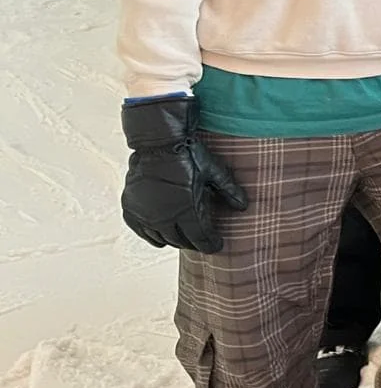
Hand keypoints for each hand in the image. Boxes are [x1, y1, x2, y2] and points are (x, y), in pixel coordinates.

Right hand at [120, 96, 247, 252]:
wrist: (157, 142)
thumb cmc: (187, 154)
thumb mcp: (213, 171)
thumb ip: (229, 190)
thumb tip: (243, 206)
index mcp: (187, 211)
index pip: (201, 239)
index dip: (210, 244)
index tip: (216, 245)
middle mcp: (164, 218)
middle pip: (181, 241)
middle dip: (194, 242)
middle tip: (201, 239)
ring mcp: (146, 215)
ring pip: (162, 239)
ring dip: (174, 239)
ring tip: (183, 235)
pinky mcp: (131, 209)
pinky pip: (142, 231)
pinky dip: (152, 234)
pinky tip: (160, 232)